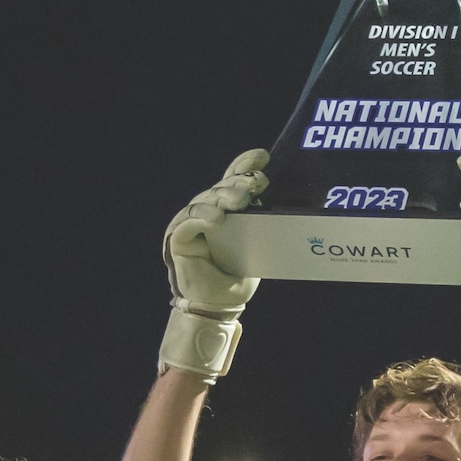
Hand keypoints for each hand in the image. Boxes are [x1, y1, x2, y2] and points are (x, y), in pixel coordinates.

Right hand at [160, 149, 268, 381]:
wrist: (221, 304)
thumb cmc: (239, 275)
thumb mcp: (256, 244)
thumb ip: (260, 223)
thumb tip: (283, 206)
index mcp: (225, 209)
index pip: (232, 178)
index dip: (244, 164)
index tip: (263, 156)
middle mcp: (206, 211)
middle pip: (220, 188)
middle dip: (239, 182)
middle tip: (256, 184)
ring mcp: (190, 222)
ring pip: (206, 200)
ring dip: (223, 197)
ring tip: (241, 200)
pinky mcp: (177, 237)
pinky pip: (189, 221)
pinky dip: (203, 217)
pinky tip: (217, 219)